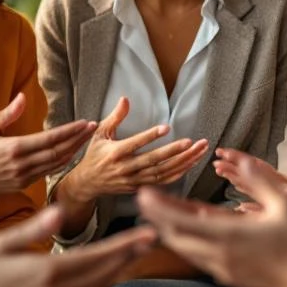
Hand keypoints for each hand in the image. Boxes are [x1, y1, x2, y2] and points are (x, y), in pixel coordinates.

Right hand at [0, 94, 96, 193]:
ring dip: (74, 150)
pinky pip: (49, 172)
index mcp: (14, 148)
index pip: (50, 139)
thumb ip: (7, 114)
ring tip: (86, 138)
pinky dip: (63, 162)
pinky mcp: (24, 184)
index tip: (85, 123)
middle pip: (58, 151)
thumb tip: (23, 96)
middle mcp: (22, 164)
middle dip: (78, 139)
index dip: (70, 131)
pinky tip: (71, 153)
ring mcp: (24, 176)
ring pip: (56, 163)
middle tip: (93, 128)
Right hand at [0, 207, 154, 286]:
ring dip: (115, 269)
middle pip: (100, 272)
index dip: (124, 245)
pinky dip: (94, 282)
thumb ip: (33, 229)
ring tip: (134, 254)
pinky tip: (101, 274)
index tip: (147, 233)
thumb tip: (60, 211)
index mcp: (45, 271)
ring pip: (91, 285)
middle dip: (128, 255)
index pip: (95, 256)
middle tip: (154, 240)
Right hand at [59, 97, 209, 203]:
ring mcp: (134, 180)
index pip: (136, 144)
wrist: (88, 183)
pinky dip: (178, 173)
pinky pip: (163, 182)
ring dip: (183, 162)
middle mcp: (125, 168)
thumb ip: (115, 116)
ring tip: (199, 150)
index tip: (167, 127)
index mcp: (115, 153)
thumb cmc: (94, 154)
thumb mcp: (99, 133)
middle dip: (175, 151)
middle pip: (154, 161)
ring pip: (162, 172)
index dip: (151, 136)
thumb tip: (125, 99)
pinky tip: (191, 163)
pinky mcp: (140, 187)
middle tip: (192, 142)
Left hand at [137, 151, 286, 286]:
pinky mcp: (228, 277)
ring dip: (168, 231)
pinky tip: (186, 234)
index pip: (181, 221)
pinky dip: (186, 243)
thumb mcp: (284, 206)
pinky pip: (198, 257)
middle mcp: (219, 253)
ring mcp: (221, 268)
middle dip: (156, 218)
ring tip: (156, 215)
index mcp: (228, 234)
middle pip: (175, 237)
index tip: (142, 195)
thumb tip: (243, 160)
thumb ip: (261, 182)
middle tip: (142, 201)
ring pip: (184, 249)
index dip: (159, 208)